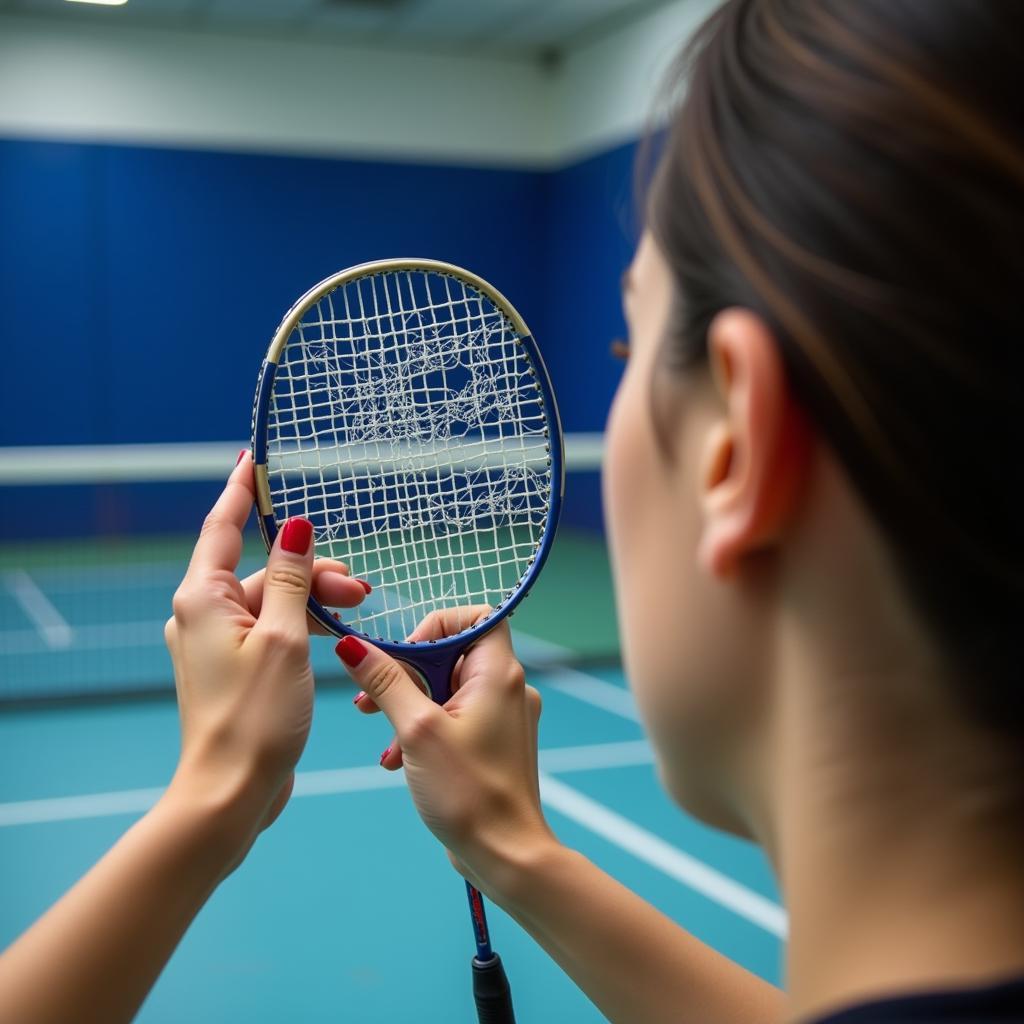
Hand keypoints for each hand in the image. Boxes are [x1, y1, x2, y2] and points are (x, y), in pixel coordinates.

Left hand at [164, 452, 367, 867]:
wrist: (231, 792)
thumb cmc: (255, 717)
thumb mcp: (284, 638)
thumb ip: (292, 579)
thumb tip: (295, 527)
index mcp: (203, 598)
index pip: (223, 527)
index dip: (242, 490)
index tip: (254, 458)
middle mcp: (203, 614)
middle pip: (263, 568)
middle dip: (312, 567)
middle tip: (360, 585)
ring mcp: (218, 643)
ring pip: (275, 599)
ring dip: (316, 597)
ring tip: (361, 604)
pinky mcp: (236, 668)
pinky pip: (274, 627)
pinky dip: (306, 623)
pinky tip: (339, 630)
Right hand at [336, 608, 555, 899]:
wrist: (506, 854)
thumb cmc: (468, 792)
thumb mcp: (416, 730)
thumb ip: (385, 682)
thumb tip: (353, 645)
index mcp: (498, 673)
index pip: (475, 616)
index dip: (435, 625)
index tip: (403, 655)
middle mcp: (507, 688)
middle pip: (451, 654)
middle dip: (406, 675)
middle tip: (370, 701)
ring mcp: (503, 717)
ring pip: (447, 689)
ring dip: (409, 707)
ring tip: (383, 740)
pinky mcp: (493, 743)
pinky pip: (454, 718)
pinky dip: (425, 730)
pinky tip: (398, 760)